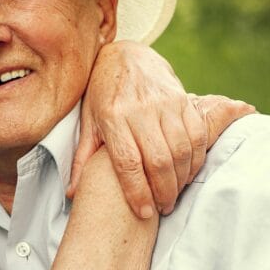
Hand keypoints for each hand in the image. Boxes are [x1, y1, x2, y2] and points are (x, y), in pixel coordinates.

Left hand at [71, 42, 254, 217]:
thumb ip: (83, 158)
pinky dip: (196, 158)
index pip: (128, 162)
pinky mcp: (183, 99)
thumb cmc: (102, 94)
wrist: (126, 56)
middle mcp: (140, 109)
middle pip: (158, 160)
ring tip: (174, 195)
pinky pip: (197, 134)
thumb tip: (72, 193)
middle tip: (163, 209)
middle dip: (163, 192)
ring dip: (181, 179)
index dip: (137, 191)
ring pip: (181, 150)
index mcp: (112, 117)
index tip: (143, 213)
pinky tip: (188, 172)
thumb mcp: (88, 122)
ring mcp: (165, 103)